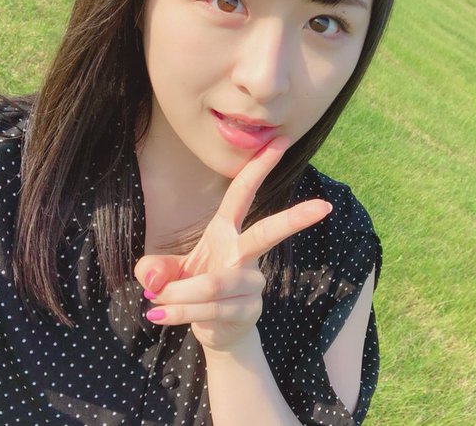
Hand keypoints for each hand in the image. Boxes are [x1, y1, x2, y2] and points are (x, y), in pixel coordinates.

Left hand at [134, 137, 331, 350]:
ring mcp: (251, 283)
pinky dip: (177, 312)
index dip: (258, 168)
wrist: (217, 332)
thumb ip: (154, 269)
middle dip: (295, 219)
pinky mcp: (247, 310)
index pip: (243, 194)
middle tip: (324, 206)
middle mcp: (244, 255)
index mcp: (227, 233)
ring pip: (212, 283)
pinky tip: (159, 315)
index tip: (279, 143)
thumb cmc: (194, 291)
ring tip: (153, 301)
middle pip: (268, 232)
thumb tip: (152, 280)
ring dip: (177, 294)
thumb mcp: (168, 274)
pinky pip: (208, 309)